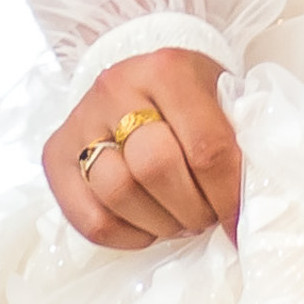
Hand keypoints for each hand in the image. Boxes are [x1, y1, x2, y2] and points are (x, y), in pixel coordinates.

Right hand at [44, 48, 242, 250]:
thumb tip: (250, 210)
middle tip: (209, 216)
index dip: (228, 194)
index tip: (240, 220)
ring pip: (118, 195)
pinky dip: (127, 235)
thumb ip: (237, 141)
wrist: (139, 76)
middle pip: (155, 169)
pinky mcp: (54, 155)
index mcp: (168, 68)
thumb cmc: (190, 93)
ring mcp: (80, 120)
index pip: (205, 146)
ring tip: (182, 218)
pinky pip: (89, 220)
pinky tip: (150, 225)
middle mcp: (116, 87)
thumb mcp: (221, 97)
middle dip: (192, 208)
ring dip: (160, 223)